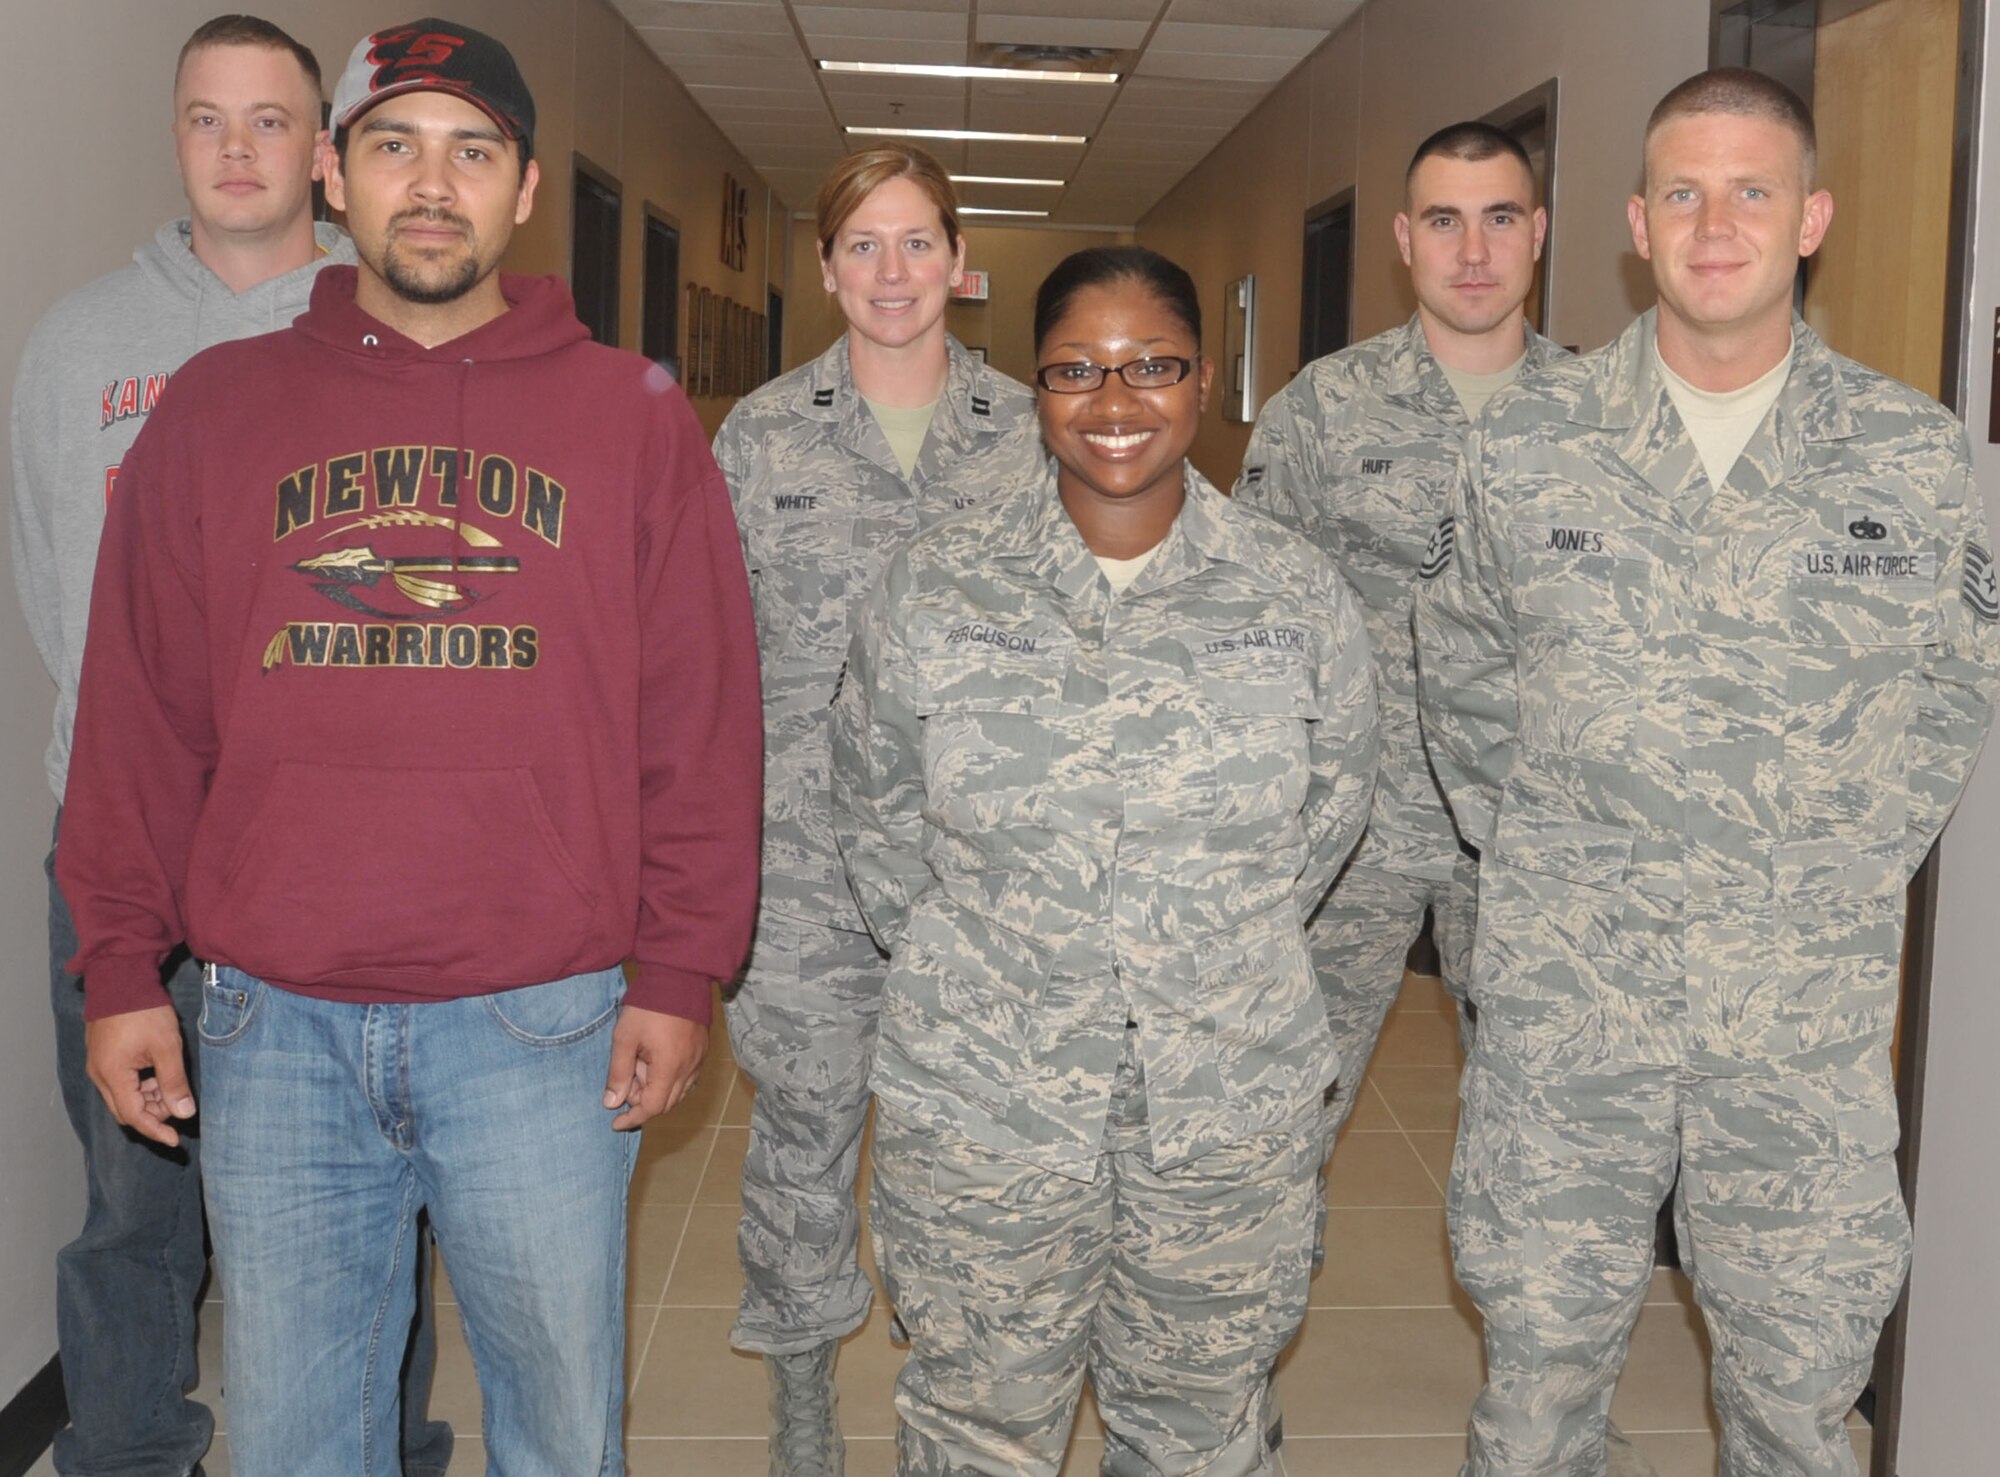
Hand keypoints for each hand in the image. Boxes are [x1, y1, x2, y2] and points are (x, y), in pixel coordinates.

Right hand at [86, 1005, 194, 1147]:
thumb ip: (174, 1082)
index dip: (155, 1130)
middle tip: (178, 1107)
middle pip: (125, 1110)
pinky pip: (120, 1082)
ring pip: (123, 1096)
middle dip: (153, 1114)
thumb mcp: (166, 1047)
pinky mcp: (103, 1056)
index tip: (175, 1140)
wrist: (121, 977)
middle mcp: (99, 1075)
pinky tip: (159, 1075)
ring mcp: (99, 1065)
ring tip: (172, 1085)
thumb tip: (185, 1113)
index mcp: (112, 1075)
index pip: (134, 1116)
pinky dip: (140, 1085)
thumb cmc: (144, 1010)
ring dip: (148, 1098)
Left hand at [603, 1005, 708, 1129]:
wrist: (679, 976)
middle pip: (666, 1102)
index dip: (632, 1118)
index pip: (652, 1107)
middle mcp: (689, 1068)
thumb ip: (618, 1073)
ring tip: (639, 1065)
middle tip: (625, 1081)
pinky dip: (670, 1079)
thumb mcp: (625, 1038)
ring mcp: (698, 1059)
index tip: (616, 1122)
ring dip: (657, 1089)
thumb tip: (612, 1103)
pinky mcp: (702, 1049)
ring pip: (678, 1091)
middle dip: (642, 1100)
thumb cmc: (649, 1006)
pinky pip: (688, 1077)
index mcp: (670, 1068)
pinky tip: (655, 1061)